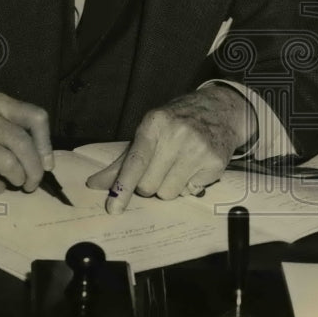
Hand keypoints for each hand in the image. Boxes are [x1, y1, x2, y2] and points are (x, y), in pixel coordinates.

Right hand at [0, 91, 52, 194]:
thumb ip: (14, 132)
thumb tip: (45, 162)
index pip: (35, 117)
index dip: (46, 144)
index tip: (47, 163)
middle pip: (23, 143)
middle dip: (35, 168)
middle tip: (34, 183)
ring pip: (9, 163)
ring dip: (18, 179)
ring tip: (17, 184)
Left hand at [86, 84, 255, 213]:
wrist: (222, 109)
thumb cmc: (179, 121)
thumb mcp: (151, 130)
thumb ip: (123, 160)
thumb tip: (95, 184)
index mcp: (155, 123)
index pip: (135, 161)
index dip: (123, 187)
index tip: (113, 208)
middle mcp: (178, 134)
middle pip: (148, 185)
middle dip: (149, 184)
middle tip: (160, 168)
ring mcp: (199, 148)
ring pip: (168, 193)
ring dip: (169, 187)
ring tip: (179, 166)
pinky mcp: (215, 162)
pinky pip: (190, 192)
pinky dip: (190, 185)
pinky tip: (196, 166)